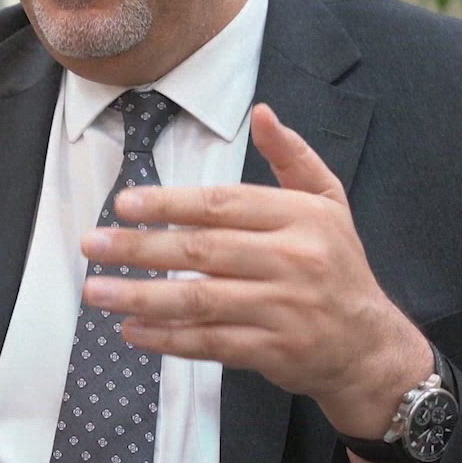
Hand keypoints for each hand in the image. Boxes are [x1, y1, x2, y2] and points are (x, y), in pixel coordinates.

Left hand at [79, 103, 430, 439]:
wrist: (370, 347)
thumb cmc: (338, 266)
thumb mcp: (328, 202)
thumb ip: (292, 156)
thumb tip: (262, 111)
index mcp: (300, 217)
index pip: (223, 205)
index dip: (169, 203)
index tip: (124, 204)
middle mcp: (293, 260)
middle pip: (202, 251)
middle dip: (140, 248)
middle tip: (91, 245)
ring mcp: (283, 309)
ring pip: (200, 300)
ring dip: (141, 295)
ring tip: (96, 291)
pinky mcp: (274, 351)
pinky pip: (210, 342)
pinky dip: (167, 338)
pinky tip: (131, 330)